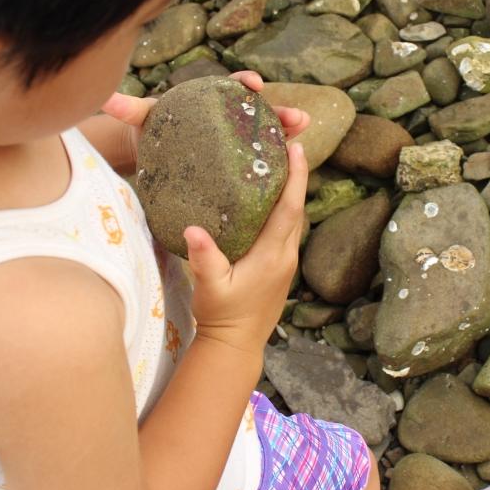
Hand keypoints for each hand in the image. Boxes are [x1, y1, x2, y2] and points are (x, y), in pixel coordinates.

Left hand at [98, 71, 309, 171]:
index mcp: (211, 101)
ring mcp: (239, 141)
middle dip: (282, 112)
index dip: (245, 83)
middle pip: (260, 112)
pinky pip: (264, 161)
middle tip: (299, 118)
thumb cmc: (153, 132)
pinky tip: (294, 173)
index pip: (232, 87)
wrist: (154, 155)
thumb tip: (106, 97)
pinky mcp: (241, 163)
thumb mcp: (143, 119)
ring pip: (269, 135)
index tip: (253, 84)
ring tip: (305, 135)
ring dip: (289, 134)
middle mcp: (230, 119)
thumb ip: (129, 109)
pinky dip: (280, 164)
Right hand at [185, 141, 308, 354]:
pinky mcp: (281, 266)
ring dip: (292, 191)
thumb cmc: (222, 317)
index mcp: (272, 256)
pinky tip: (269, 198)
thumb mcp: (209, 287)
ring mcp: (286, 262)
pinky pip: (288, 229)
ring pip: (295, 218)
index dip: (296, 177)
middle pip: (298, 207)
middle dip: (297, 175)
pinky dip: (284, 208)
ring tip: (280, 162)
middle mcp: (286, 255)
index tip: (297, 148)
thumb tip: (192, 230)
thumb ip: (203, 259)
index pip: (290, 209)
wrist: (236, 346)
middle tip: (288, 143)